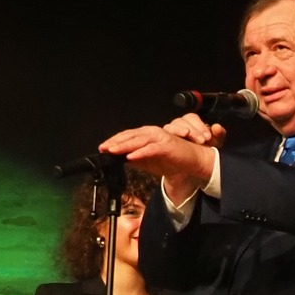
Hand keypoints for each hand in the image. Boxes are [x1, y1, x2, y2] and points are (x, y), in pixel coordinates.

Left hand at [99, 125, 216, 187]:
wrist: (192, 162)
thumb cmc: (172, 160)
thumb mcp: (149, 161)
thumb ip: (135, 158)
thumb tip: (119, 160)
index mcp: (146, 135)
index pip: (127, 136)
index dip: (114, 141)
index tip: (102, 149)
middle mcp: (152, 133)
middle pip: (130, 136)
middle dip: (116, 142)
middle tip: (104, 148)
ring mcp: (160, 138)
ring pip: (138, 140)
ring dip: (124, 145)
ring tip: (112, 151)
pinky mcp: (167, 145)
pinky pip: (151, 149)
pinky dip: (140, 152)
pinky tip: (131, 156)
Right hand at [162, 112, 226, 147]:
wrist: (198, 163)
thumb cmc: (206, 149)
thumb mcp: (215, 142)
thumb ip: (218, 134)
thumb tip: (217, 127)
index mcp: (191, 123)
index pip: (191, 118)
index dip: (199, 125)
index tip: (208, 137)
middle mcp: (179, 126)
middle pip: (180, 121)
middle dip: (192, 131)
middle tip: (202, 141)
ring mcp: (170, 134)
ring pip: (169, 127)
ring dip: (178, 131)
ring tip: (187, 136)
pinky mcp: (164, 142)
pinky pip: (161, 137)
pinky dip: (167, 139)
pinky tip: (176, 146)